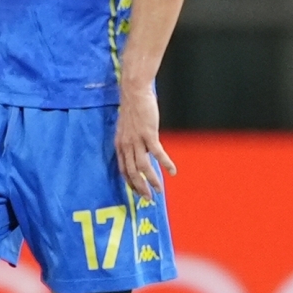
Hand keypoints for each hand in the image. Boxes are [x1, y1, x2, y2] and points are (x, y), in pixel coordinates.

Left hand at [115, 83, 175, 200]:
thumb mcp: (127, 129)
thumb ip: (131, 141)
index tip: (136, 192)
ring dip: (152, 180)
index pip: (123, 169)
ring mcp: (136, 141)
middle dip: (140, 187)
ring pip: (143, 167)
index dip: (129, 182)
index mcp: (120, 144)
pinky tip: (172, 171)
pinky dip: (165, 164)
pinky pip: (158, 154)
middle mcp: (126, 145)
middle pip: (132, 172)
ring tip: (159, 190)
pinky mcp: (148, 134)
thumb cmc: (132, 110)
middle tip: (148, 198)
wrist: (134, 93)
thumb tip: (140, 151)